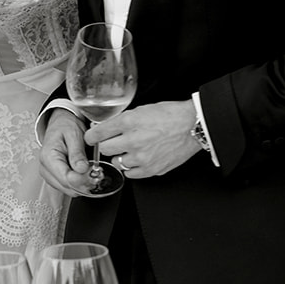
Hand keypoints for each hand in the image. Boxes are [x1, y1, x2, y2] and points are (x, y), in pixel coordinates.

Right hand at [38, 108, 94, 194]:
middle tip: (99, 172)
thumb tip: (82, 169)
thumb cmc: (65, 127)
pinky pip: (70, 188)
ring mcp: (50, 176)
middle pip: (68, 187)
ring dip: (84, 185)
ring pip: (70, 191)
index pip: (66, 178)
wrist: (60, 125)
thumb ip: (77, 152)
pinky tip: (87, 174)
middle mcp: (46, 169)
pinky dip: (81, 184)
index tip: (96, 172)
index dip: (84, 179)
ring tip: (94, 172)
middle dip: (86, 183)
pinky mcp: (56, 180)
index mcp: (48, 157)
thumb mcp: (74, 134)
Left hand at [85, 101, 201, 177]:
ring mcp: (142, 157)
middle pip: (105, 150)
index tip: (91, 137)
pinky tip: (139, 158)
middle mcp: (133, 140)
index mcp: (129, 122)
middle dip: (108, 145)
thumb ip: (123, 120)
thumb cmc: (171, 115)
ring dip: (121, 156)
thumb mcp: (142, 110)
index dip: (92, 136)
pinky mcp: (151, 169)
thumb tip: (106, 128)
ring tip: (132, 149)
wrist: (192, 126)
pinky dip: (132, 167)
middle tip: (115, 141)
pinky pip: (131, 174)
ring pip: (117, 162)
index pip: (98, 133)